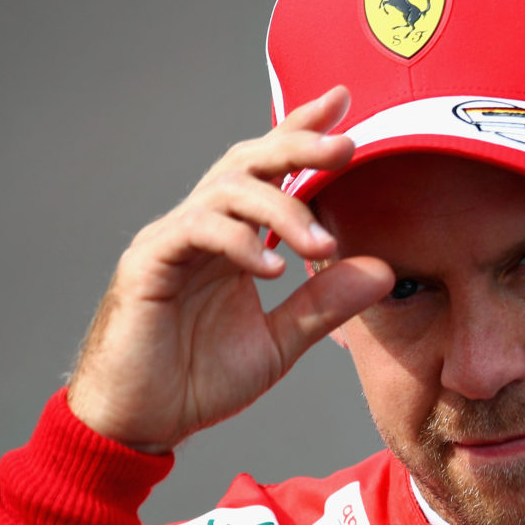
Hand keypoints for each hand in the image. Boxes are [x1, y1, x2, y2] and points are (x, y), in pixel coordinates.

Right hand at [67, 87, 393, 450]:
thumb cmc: (196, 380)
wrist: (139, 424)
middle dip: (298, 144)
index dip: (302, 131)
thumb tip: (385, 269)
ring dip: (282, 208)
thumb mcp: (278, 343)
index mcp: (231, 238)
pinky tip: (272, 267)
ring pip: (226, 191)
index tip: (343, 101)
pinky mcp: (148, 266)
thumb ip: (325, 304)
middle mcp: (200, 226)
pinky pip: (195, 232)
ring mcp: (171, 241)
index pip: (269, 172)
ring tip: (323, 244)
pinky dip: (238, 242)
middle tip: (348, 144)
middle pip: (248, 162)